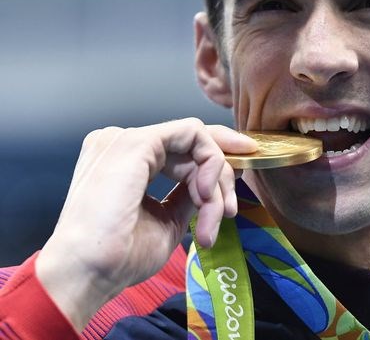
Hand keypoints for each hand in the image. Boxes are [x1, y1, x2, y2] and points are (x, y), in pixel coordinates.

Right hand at [35, 119, 256, 330]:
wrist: (88, 272)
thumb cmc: (120, 256)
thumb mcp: (167, 220)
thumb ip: (187, 195)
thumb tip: (212, 184)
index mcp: (124, 161)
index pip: (179, 147)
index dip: (215, 157)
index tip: (244, 169)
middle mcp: (122, 143)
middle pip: (192, 141)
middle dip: (222, 174)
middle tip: (230, 210)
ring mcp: (127, 139)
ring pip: (196, 140)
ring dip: (216, 180)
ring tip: (215, 218)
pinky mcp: (137, 142)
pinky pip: (193, 135)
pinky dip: (209, 162)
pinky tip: (205, 196)